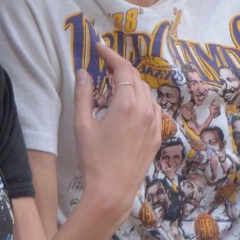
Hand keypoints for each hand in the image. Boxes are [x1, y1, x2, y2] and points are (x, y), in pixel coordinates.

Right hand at [73, 43, 160, 225]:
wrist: (112, 192)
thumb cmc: (93, 159)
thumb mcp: (82, 125)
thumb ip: (83, 94)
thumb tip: (83, 72)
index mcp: (127, 104)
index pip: (123, 69)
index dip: (111, 55)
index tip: (99, 47)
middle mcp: (145, 110)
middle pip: (135, 77)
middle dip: (120, 68)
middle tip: (103, 66)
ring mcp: (154, 123)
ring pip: (145, 92)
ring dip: (131, 83)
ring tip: (114, 85)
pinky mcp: (157, 136)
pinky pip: (152, 108)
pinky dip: (141, 99)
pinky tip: (129, 106)